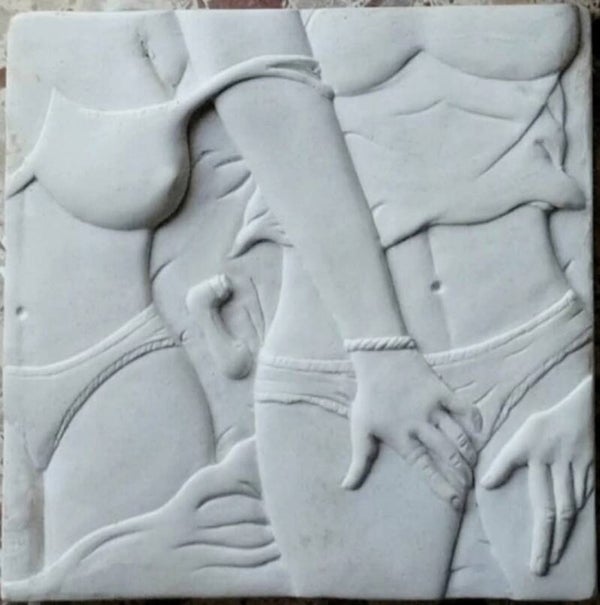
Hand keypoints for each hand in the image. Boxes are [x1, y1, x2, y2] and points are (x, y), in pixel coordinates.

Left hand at [342, 349, 481, 509]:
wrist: (379, 360)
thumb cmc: (369, 397)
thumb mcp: (360, 429)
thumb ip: (359, 461)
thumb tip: (347, 487)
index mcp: (401, 437)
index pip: (425, 467)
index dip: (441, 485)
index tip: (455, 502)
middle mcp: (419, 424)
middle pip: (447, 454)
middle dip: (462, 474)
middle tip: (470, 487)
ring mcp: (432, 407)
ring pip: (458, 435)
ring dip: (469, 453)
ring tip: (475, 467)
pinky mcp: (441, 390)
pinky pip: (463, 407)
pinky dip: (474, 420)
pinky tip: (480, 433)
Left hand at [481, 376, 593, 575]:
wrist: (583, 410)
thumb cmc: (546, 424)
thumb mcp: (521, 435)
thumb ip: (504, 461)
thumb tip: (485, 484)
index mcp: (534, 454)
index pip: (527, 487)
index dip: (517, 503)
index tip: (517, 535)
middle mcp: (556, 465)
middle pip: (553, 510)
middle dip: (546, 541)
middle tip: (539, 567)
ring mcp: (576, 469)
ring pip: (570, 509)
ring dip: (562, 535)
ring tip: (553, 556)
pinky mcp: (591, 471)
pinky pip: (585, 499)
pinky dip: (577, 517)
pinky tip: (569, 533)